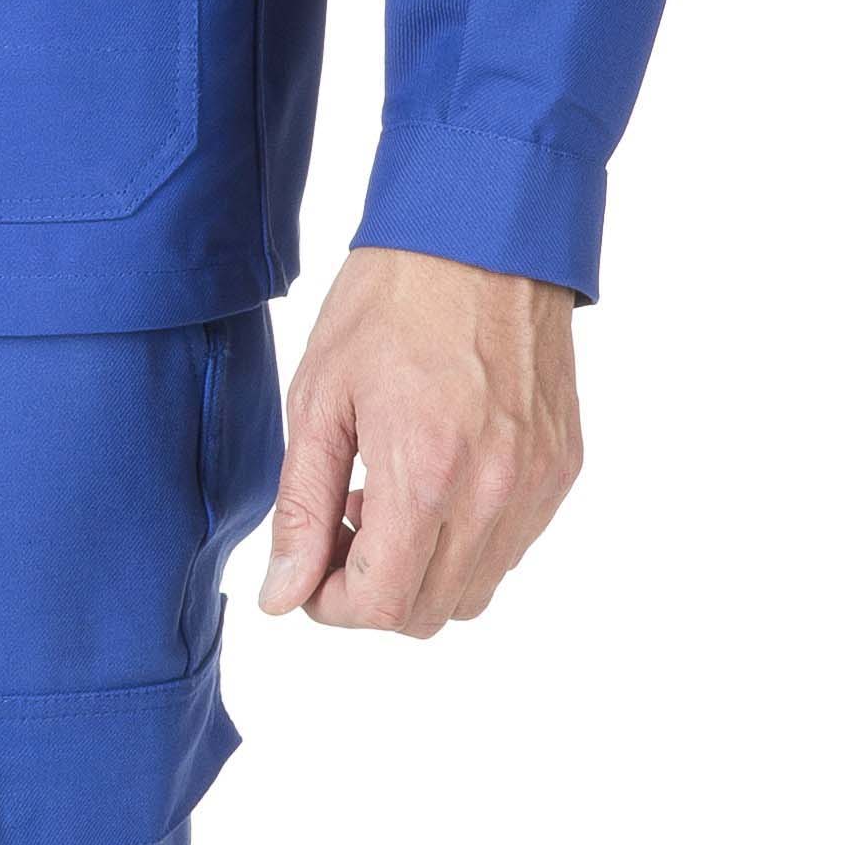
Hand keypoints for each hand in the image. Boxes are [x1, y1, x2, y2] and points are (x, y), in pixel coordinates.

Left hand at [254, 244, 580, 636]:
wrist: (482, 232)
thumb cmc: (391, 300)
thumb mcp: (320, 399)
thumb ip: (302, 508)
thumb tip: (282, 595)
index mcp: (426, 473)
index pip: (383, 605)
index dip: (332, 605)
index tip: (309, 570)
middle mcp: (494, 490)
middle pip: (430, 613)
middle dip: (374, 593)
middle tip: (344, 527)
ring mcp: (537, 481)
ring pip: (476, 588)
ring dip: (423, 570)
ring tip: (390, 496)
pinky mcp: (563, 465)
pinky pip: (513, 544)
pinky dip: (469, 538)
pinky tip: (437, 477)